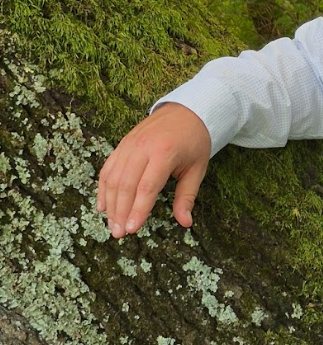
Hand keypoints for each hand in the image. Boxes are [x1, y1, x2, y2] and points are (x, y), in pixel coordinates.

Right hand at [97, 102, 211, 237]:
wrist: (186, 110)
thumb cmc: (194, 142)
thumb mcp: (197, 168)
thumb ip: (187, 196)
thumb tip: (185, 223)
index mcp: (164, 153)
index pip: (147, 187)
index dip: (138, 210)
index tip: (132, 229)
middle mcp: (143, 148)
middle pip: (125, 184)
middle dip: (120, 211)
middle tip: (119, 233)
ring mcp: (130, 144)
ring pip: (113, 177)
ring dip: (110, 203)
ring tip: (112, 224)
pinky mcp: (122, 144)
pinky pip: (108, 168)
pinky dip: (103, 188)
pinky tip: (103, 205)